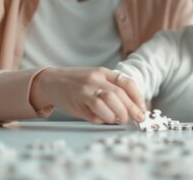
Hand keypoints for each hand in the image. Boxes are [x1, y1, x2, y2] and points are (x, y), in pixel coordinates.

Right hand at [30, 67, 146, 124]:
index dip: (138, 97)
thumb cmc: (75, 86)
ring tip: (123, 120)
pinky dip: (106, 115)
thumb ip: (109, 93)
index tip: (142, 109)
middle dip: (133, 108)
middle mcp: (97, 77)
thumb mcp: (94, 82)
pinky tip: (108, 119)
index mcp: (104, 72)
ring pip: (112, 99)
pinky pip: (98, 107)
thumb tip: (127, 112)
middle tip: (138, 118)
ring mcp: (88, 86)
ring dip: (121, 112)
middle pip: (121, 93)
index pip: (127, 82)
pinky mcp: (79, 96)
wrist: (50, 82)